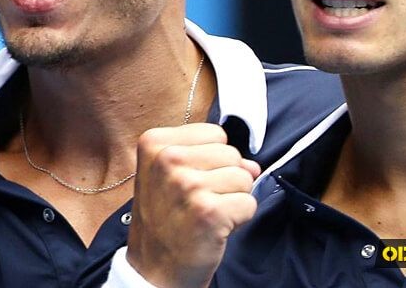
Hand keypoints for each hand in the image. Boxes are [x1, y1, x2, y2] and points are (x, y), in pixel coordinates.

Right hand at [127, 123, 259, 287]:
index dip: (212, 159)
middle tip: (198, 201)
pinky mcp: (208, 211)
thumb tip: (252, 165)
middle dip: (225, 178)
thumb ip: (210, 159)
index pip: (215, 133)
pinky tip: (215, 228)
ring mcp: (188, 185)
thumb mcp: (170, 178)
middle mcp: (168, 159)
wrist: (153, 272)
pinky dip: (239, 219)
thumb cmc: (163, 222)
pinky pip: (250, 203)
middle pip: (231, 152)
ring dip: (233, 198)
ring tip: (206, 214)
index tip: (190, 181)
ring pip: (244, 177)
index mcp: (155, 142)